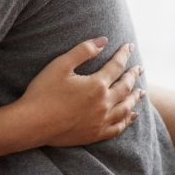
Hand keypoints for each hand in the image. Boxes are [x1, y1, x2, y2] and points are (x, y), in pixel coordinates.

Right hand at [19, 38, 143, 146]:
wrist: (33, 123)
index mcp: (96, 84)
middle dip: (133, 75)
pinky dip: (127, 120)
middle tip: (140, 68)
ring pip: (126, 108)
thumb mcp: (60, 65)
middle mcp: (104, 103)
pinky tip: (132, 116)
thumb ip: (83, 51)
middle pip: (125, 87)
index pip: (116, 66)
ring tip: (141, 91)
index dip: (123, 54)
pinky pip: (118, 127)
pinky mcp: (95, 134)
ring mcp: (101, 120)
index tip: (129, 46)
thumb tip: (103, 40)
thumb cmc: (43, 91)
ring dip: (135, 98)